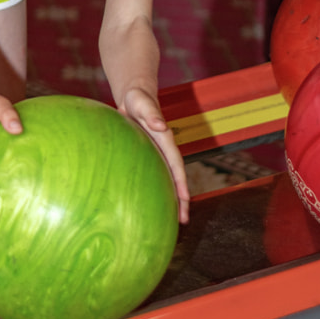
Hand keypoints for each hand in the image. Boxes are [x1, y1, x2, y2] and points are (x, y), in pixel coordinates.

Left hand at [117, 87, 189, 224]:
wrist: (134, 97)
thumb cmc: (138, 99)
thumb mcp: (142, 103)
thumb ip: (151, 112)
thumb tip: (159, 125)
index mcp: (165, 140)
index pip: (176, 165)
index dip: (181, 183)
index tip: (185, 200)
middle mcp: (163, 150)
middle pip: (175, 177)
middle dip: (180, 199)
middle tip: (183, 221)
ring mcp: (156, 154)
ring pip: (165, 179)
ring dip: (171, 198)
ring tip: (173, 219)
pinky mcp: (147, 155)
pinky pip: (154, 175)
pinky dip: (156, 189)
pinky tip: (150, 203)